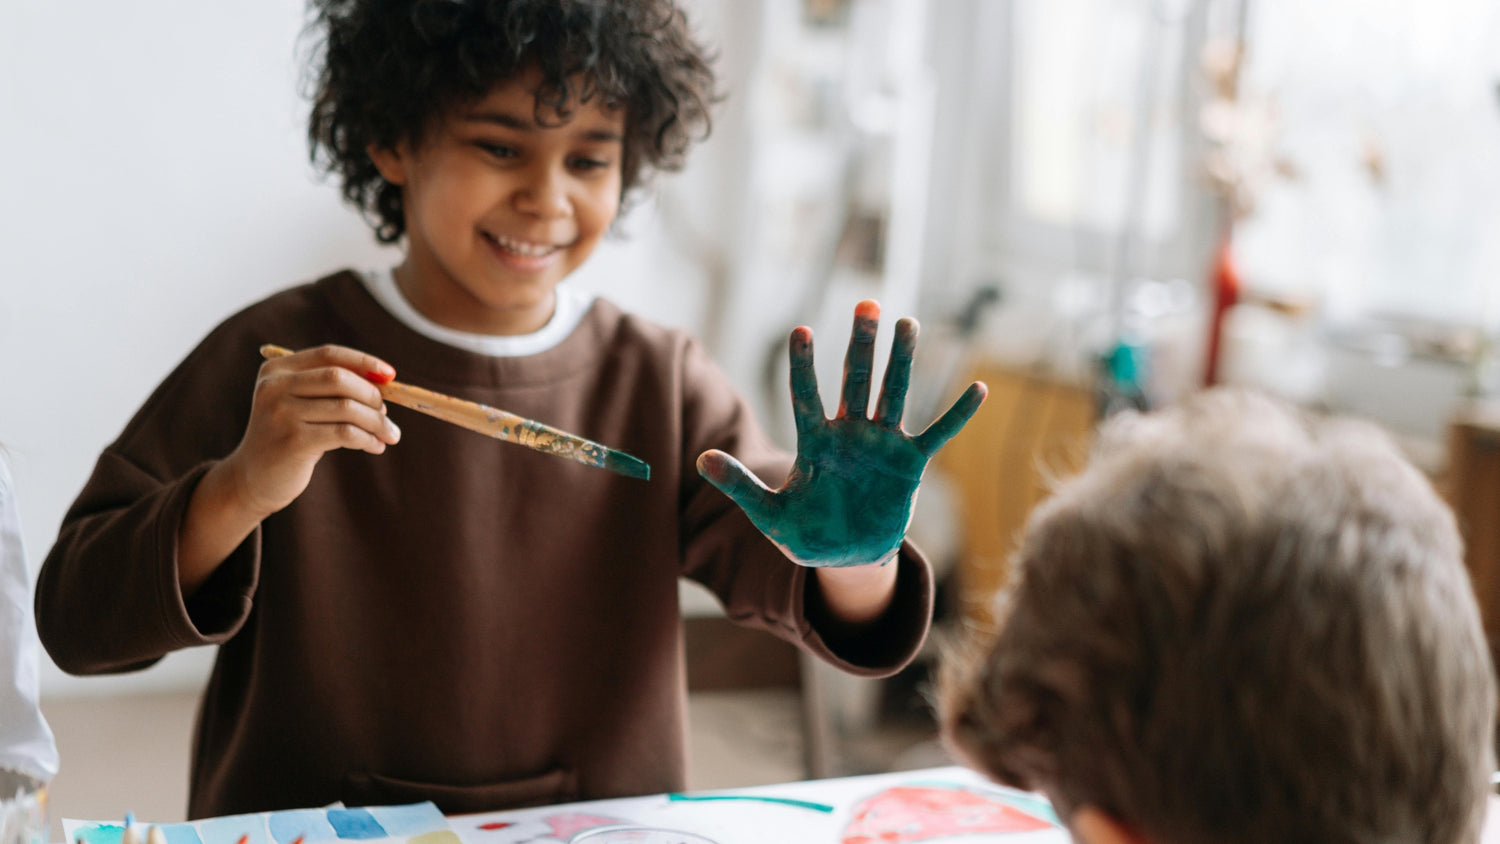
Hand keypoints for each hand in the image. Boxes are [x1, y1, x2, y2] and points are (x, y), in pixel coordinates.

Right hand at [222, 344, 400, 517]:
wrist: (252, 479)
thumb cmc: (290, 438)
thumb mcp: (302, 406)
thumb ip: (332, 390)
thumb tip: (385, 381)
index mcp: (276, 370)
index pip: (329, 355)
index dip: (363, 362)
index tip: (391, 375)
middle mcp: (274, 386)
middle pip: (340, 378)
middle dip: (372, 396)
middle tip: (387, 415)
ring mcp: (281, 413)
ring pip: (347, 408)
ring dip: (377, 422)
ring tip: (389, 435)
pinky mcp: (293, 441)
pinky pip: (345, 433)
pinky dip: (368, 439)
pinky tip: (375, 446)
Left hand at [698, 301, 986, 567]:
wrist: (845, 557)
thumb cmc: (806, 534)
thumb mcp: (770, 514)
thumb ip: (740, 486)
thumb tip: (701, 458)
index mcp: (815, 443)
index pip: (806, 395)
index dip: (804, 365)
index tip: (801, 330)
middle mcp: (850, 434)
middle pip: (856, 381)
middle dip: (862, 344)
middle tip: (866, 303)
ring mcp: (882, 446)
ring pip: (894, 394)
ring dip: (902, 361)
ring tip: (908, 323)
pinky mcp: (910, 464)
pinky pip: (937, 434)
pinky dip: (957, 415)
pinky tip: (977, 389)